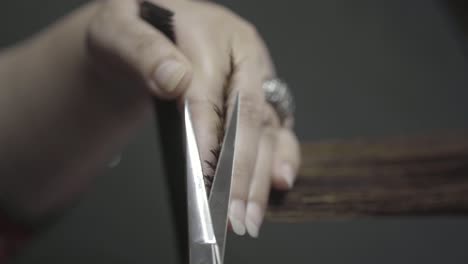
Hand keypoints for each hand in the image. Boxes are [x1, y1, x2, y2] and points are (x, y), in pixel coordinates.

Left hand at [87, 0, 300, 237]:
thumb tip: (173, 80)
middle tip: (231, 215)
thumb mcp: (120, 28)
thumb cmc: (136, 28)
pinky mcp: (259, 99)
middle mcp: (244, 58)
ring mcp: (255, 80)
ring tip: (251, 215)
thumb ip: (142, 50)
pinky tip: (279, 184)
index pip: (211, 93)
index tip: (204, 177)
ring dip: (260, 176)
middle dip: (240, 171)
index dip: (208, 137)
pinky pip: (276, 129)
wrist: (148, 29)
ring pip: (267, 130)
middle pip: (248, 118)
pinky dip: (280, 158)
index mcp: (215, 34)